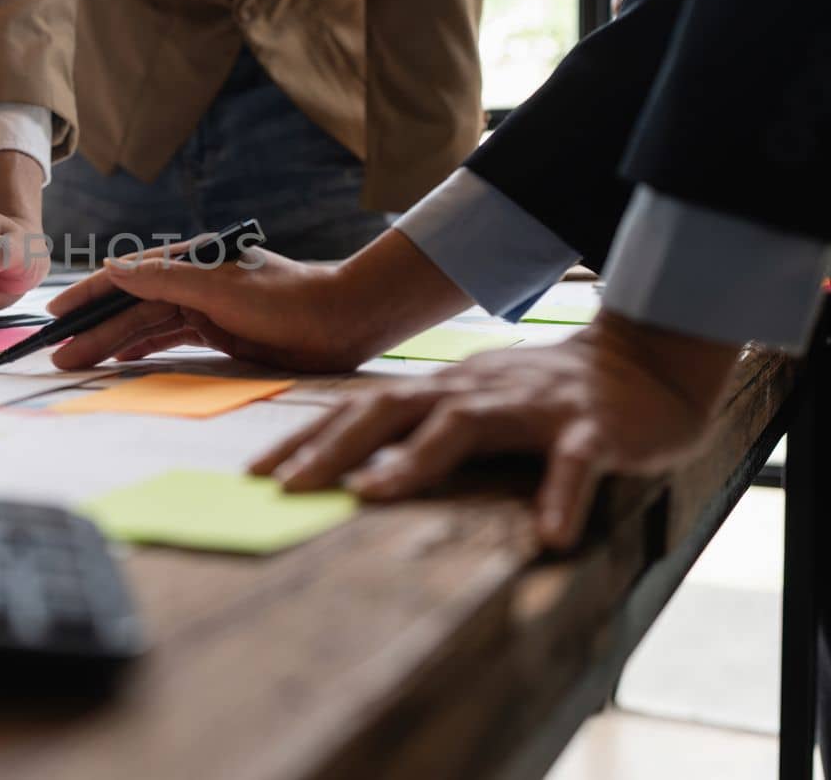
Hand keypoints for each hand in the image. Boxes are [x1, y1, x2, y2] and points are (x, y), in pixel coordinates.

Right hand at [45, 244, 368, 371]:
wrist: (342, 321)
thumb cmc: (285, 300)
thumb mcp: (218, 287)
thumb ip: (163, 278)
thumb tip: (112, 268)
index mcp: (189, 261)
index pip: (125, 279)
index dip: (87, 296)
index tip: (54, 314)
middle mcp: (192, 281)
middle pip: (130, 308)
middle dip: (93, 330)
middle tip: (59, 357)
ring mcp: (205, 307)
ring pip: (146, 327)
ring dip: (113, 345)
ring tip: (80, 364)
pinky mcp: (220, 332)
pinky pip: (169, 341)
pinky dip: (143, 350)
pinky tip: (122, 362)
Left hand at [249, 313, 741, 548]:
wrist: (644, 362)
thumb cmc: (542, 398)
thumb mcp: (472, 409)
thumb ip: (420, 432)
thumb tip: (352, 472)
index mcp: (440, 391)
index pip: (357, 411)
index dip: (306, 439)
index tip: (255, 473)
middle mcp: (472, 390)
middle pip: (389, 411)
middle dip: (332, 448)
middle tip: (284, 487)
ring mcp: (530, 405)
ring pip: (464, 425)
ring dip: (416, 460)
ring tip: (373, 495)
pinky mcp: (591, 428)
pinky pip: (575, 462)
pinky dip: (562, 496)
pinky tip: (552, 536)